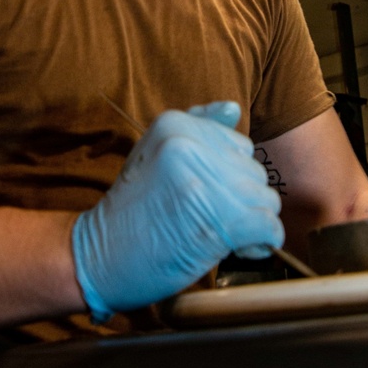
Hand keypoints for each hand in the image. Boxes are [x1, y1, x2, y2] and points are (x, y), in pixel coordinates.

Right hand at [72, 101, 283, 320]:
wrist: (98, 259)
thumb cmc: (130, 213)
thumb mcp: (154, 155)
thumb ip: (197, 130)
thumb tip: (234, 108)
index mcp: (176, 124)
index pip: (238, 146)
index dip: (229, 179)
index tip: (206, 199)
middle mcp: (191, 144)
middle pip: (254, 173)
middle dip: (240, 202)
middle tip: (205, 221)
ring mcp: (207, 180)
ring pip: (266, 199)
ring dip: (249, 224)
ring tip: (213, 234)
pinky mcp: (222, 217)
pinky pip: (269, 226)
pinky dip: (260, 243)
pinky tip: (235, 249)